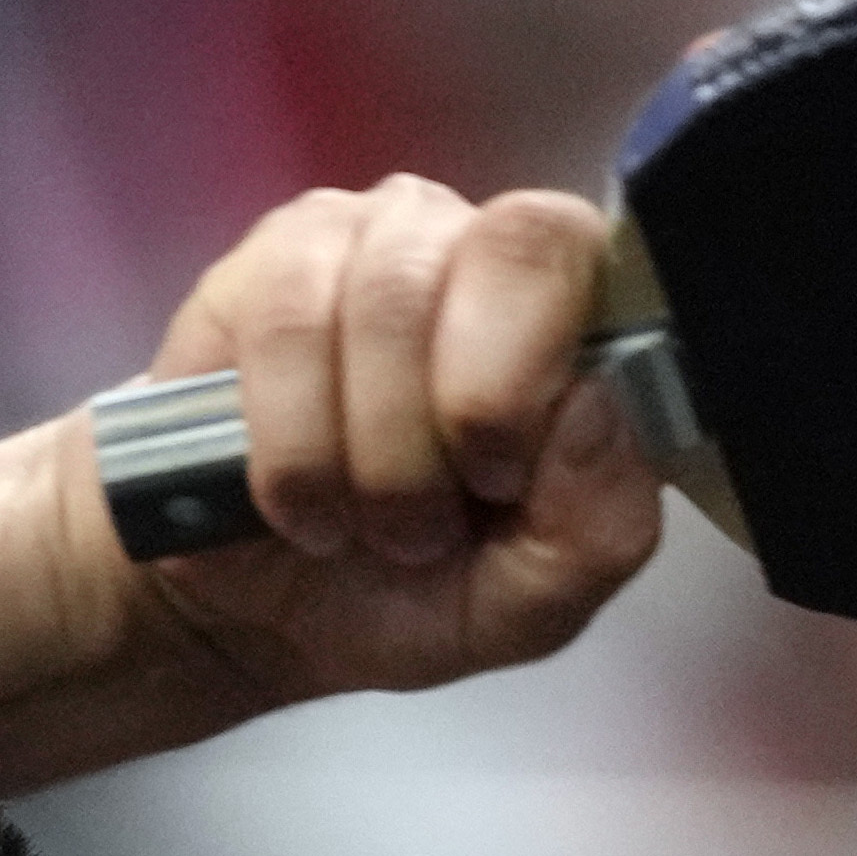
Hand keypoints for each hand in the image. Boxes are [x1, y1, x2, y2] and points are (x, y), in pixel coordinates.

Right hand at [113, 179, 672, 705]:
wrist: (257, 618)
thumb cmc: (407, 594)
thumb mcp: (526, 604)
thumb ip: (599, 528)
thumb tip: (595, 409)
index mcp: (565, 315)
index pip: (593, 259)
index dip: (540, 373)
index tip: (498, 483)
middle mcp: (477, 246)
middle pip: (512, 245)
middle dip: (460, 409)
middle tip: (423, 520)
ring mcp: (368, 236)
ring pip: (388, 296)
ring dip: (368, 452)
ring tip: (356, 524)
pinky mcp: (264, 264)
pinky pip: (286, 322)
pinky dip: (292, 446)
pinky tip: (296, 501)